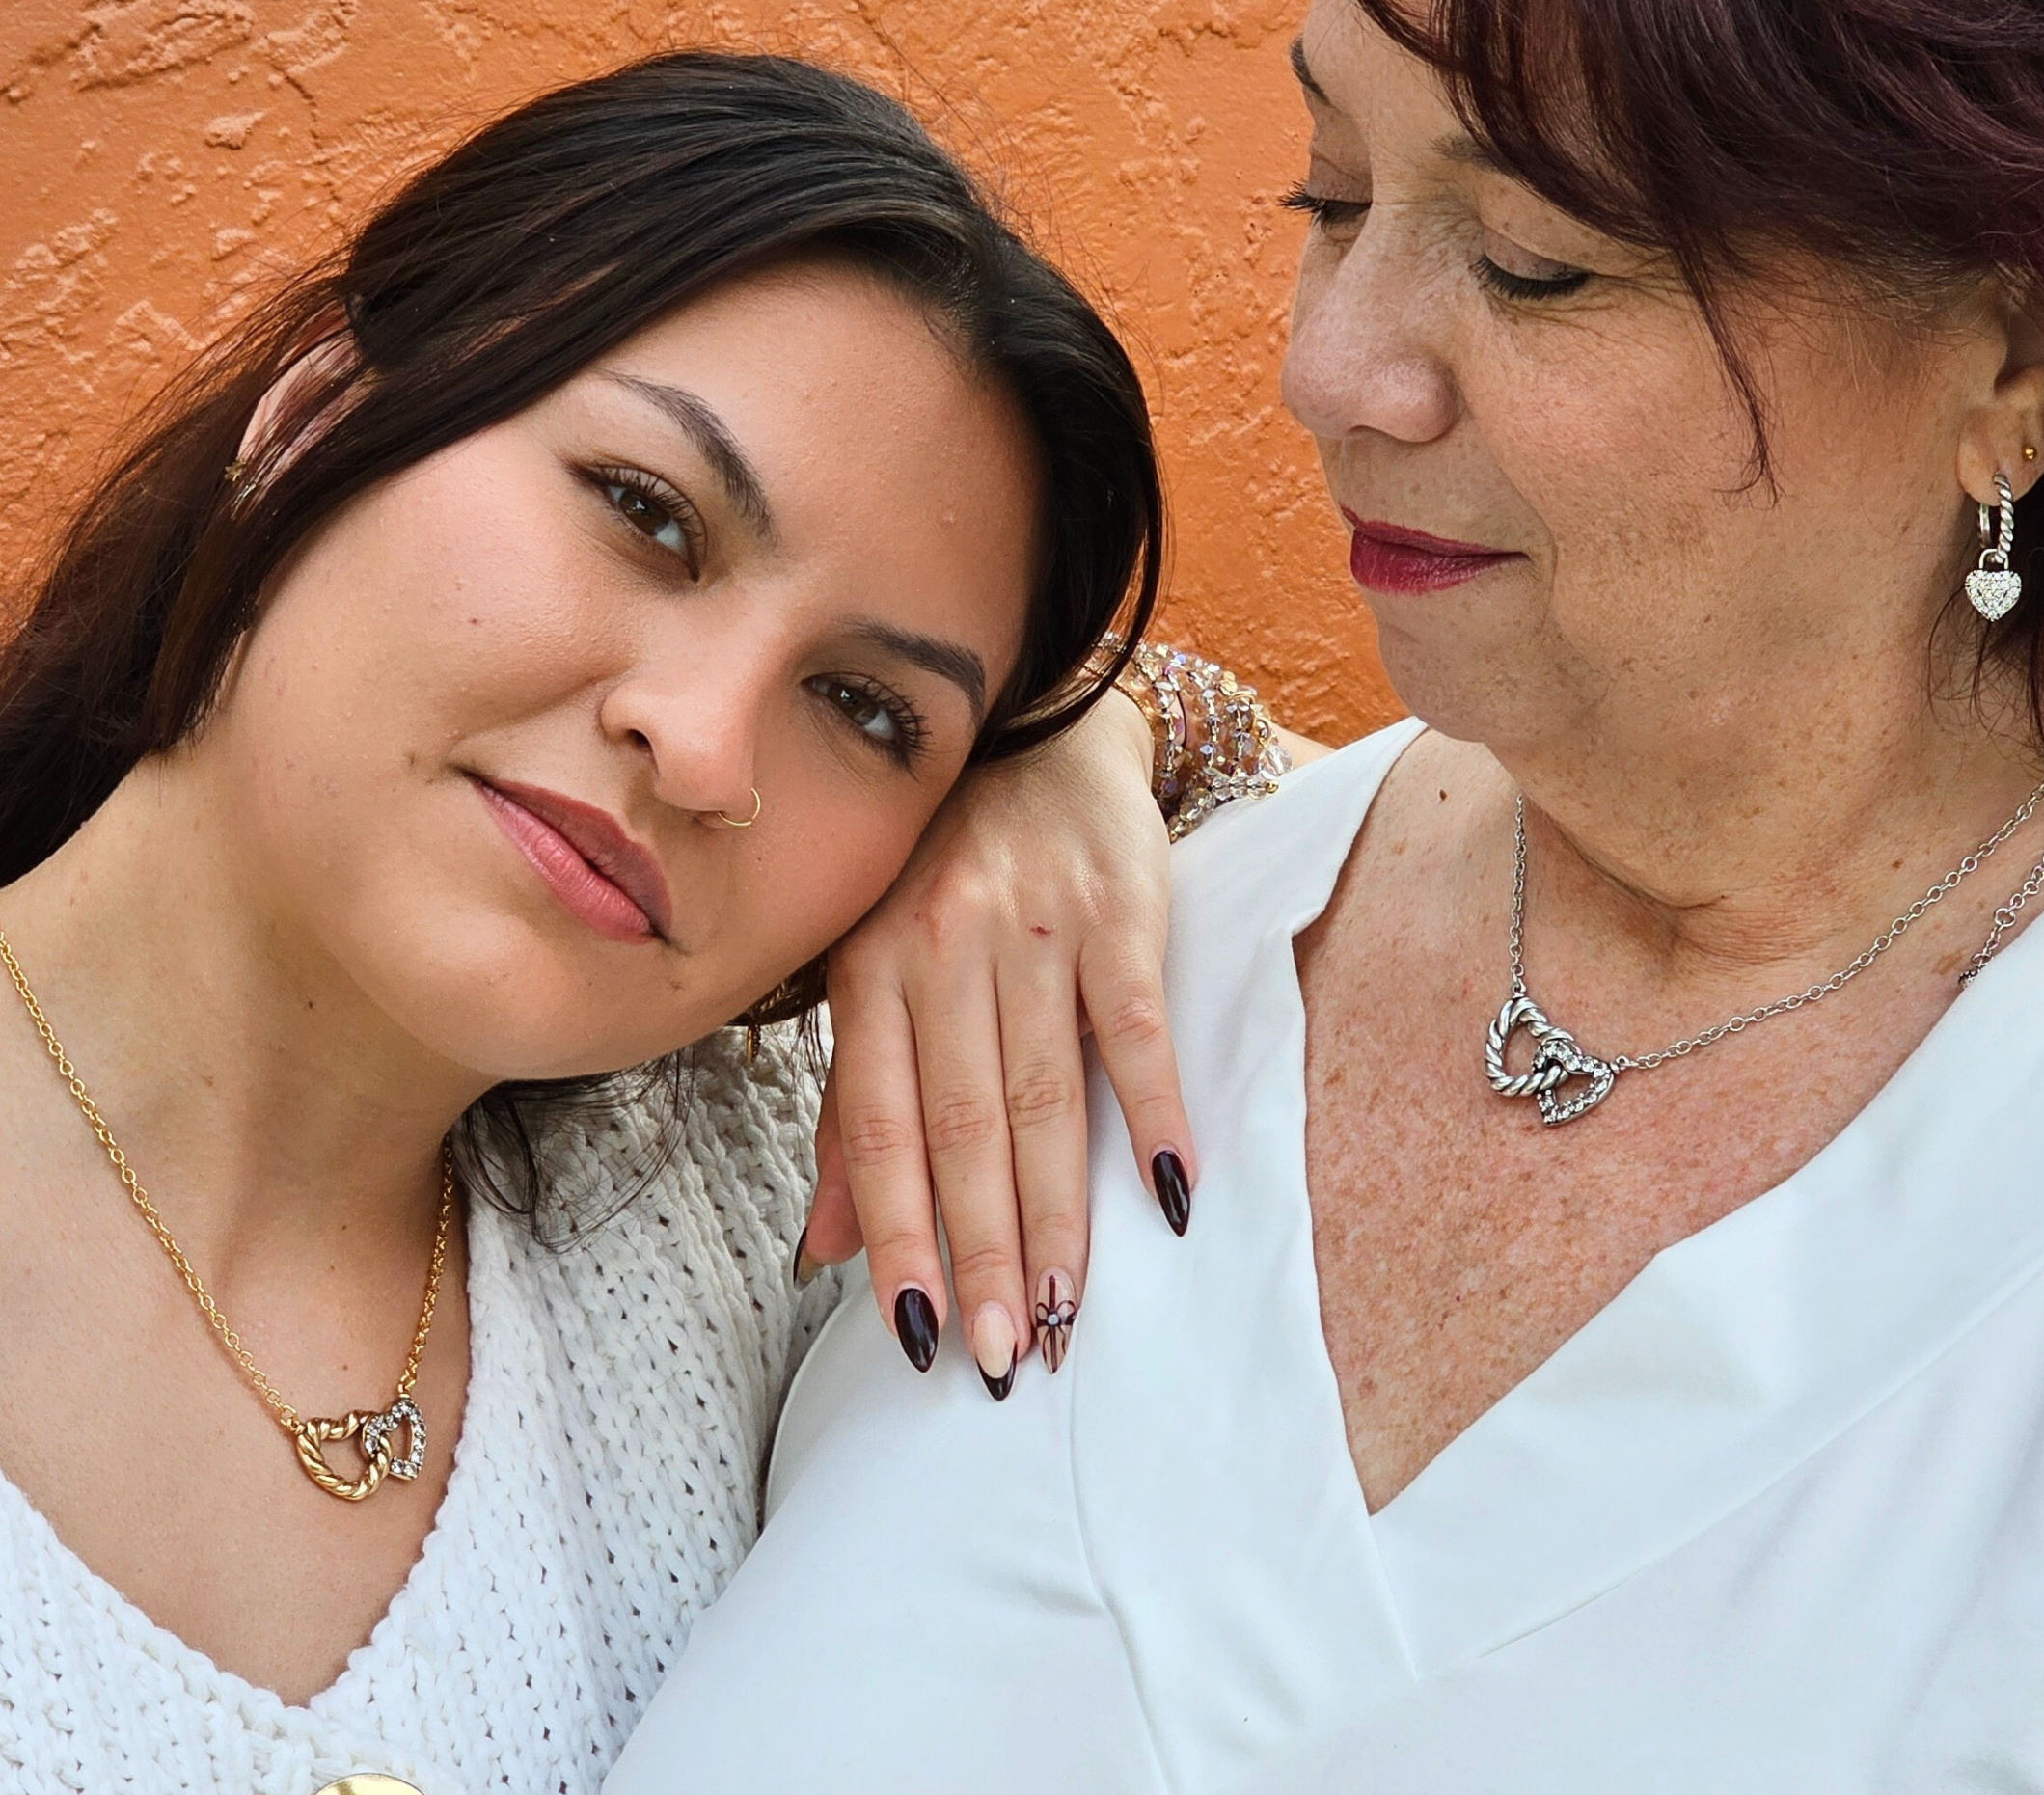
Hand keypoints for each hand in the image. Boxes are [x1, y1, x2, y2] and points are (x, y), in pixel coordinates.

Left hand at [801, 688, 1190, 1390]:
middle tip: (1005, 1354)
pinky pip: (1135, 1026)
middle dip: (982, 1252)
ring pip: (1044, 1094)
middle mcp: (940, 946)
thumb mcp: (870, 964)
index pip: (877, 1125)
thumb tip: (826, 1248)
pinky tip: (1171, 1193)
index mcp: (866, 967)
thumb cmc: (940, 871)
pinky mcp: (1120, 907)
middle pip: (963, 1126)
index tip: (917, 1332)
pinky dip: (1154, 1111)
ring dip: (1059, 1212)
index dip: (896, 1234)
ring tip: (1070, 1308)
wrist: (1036, 735)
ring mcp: (1031, 925)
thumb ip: (852, 1104)